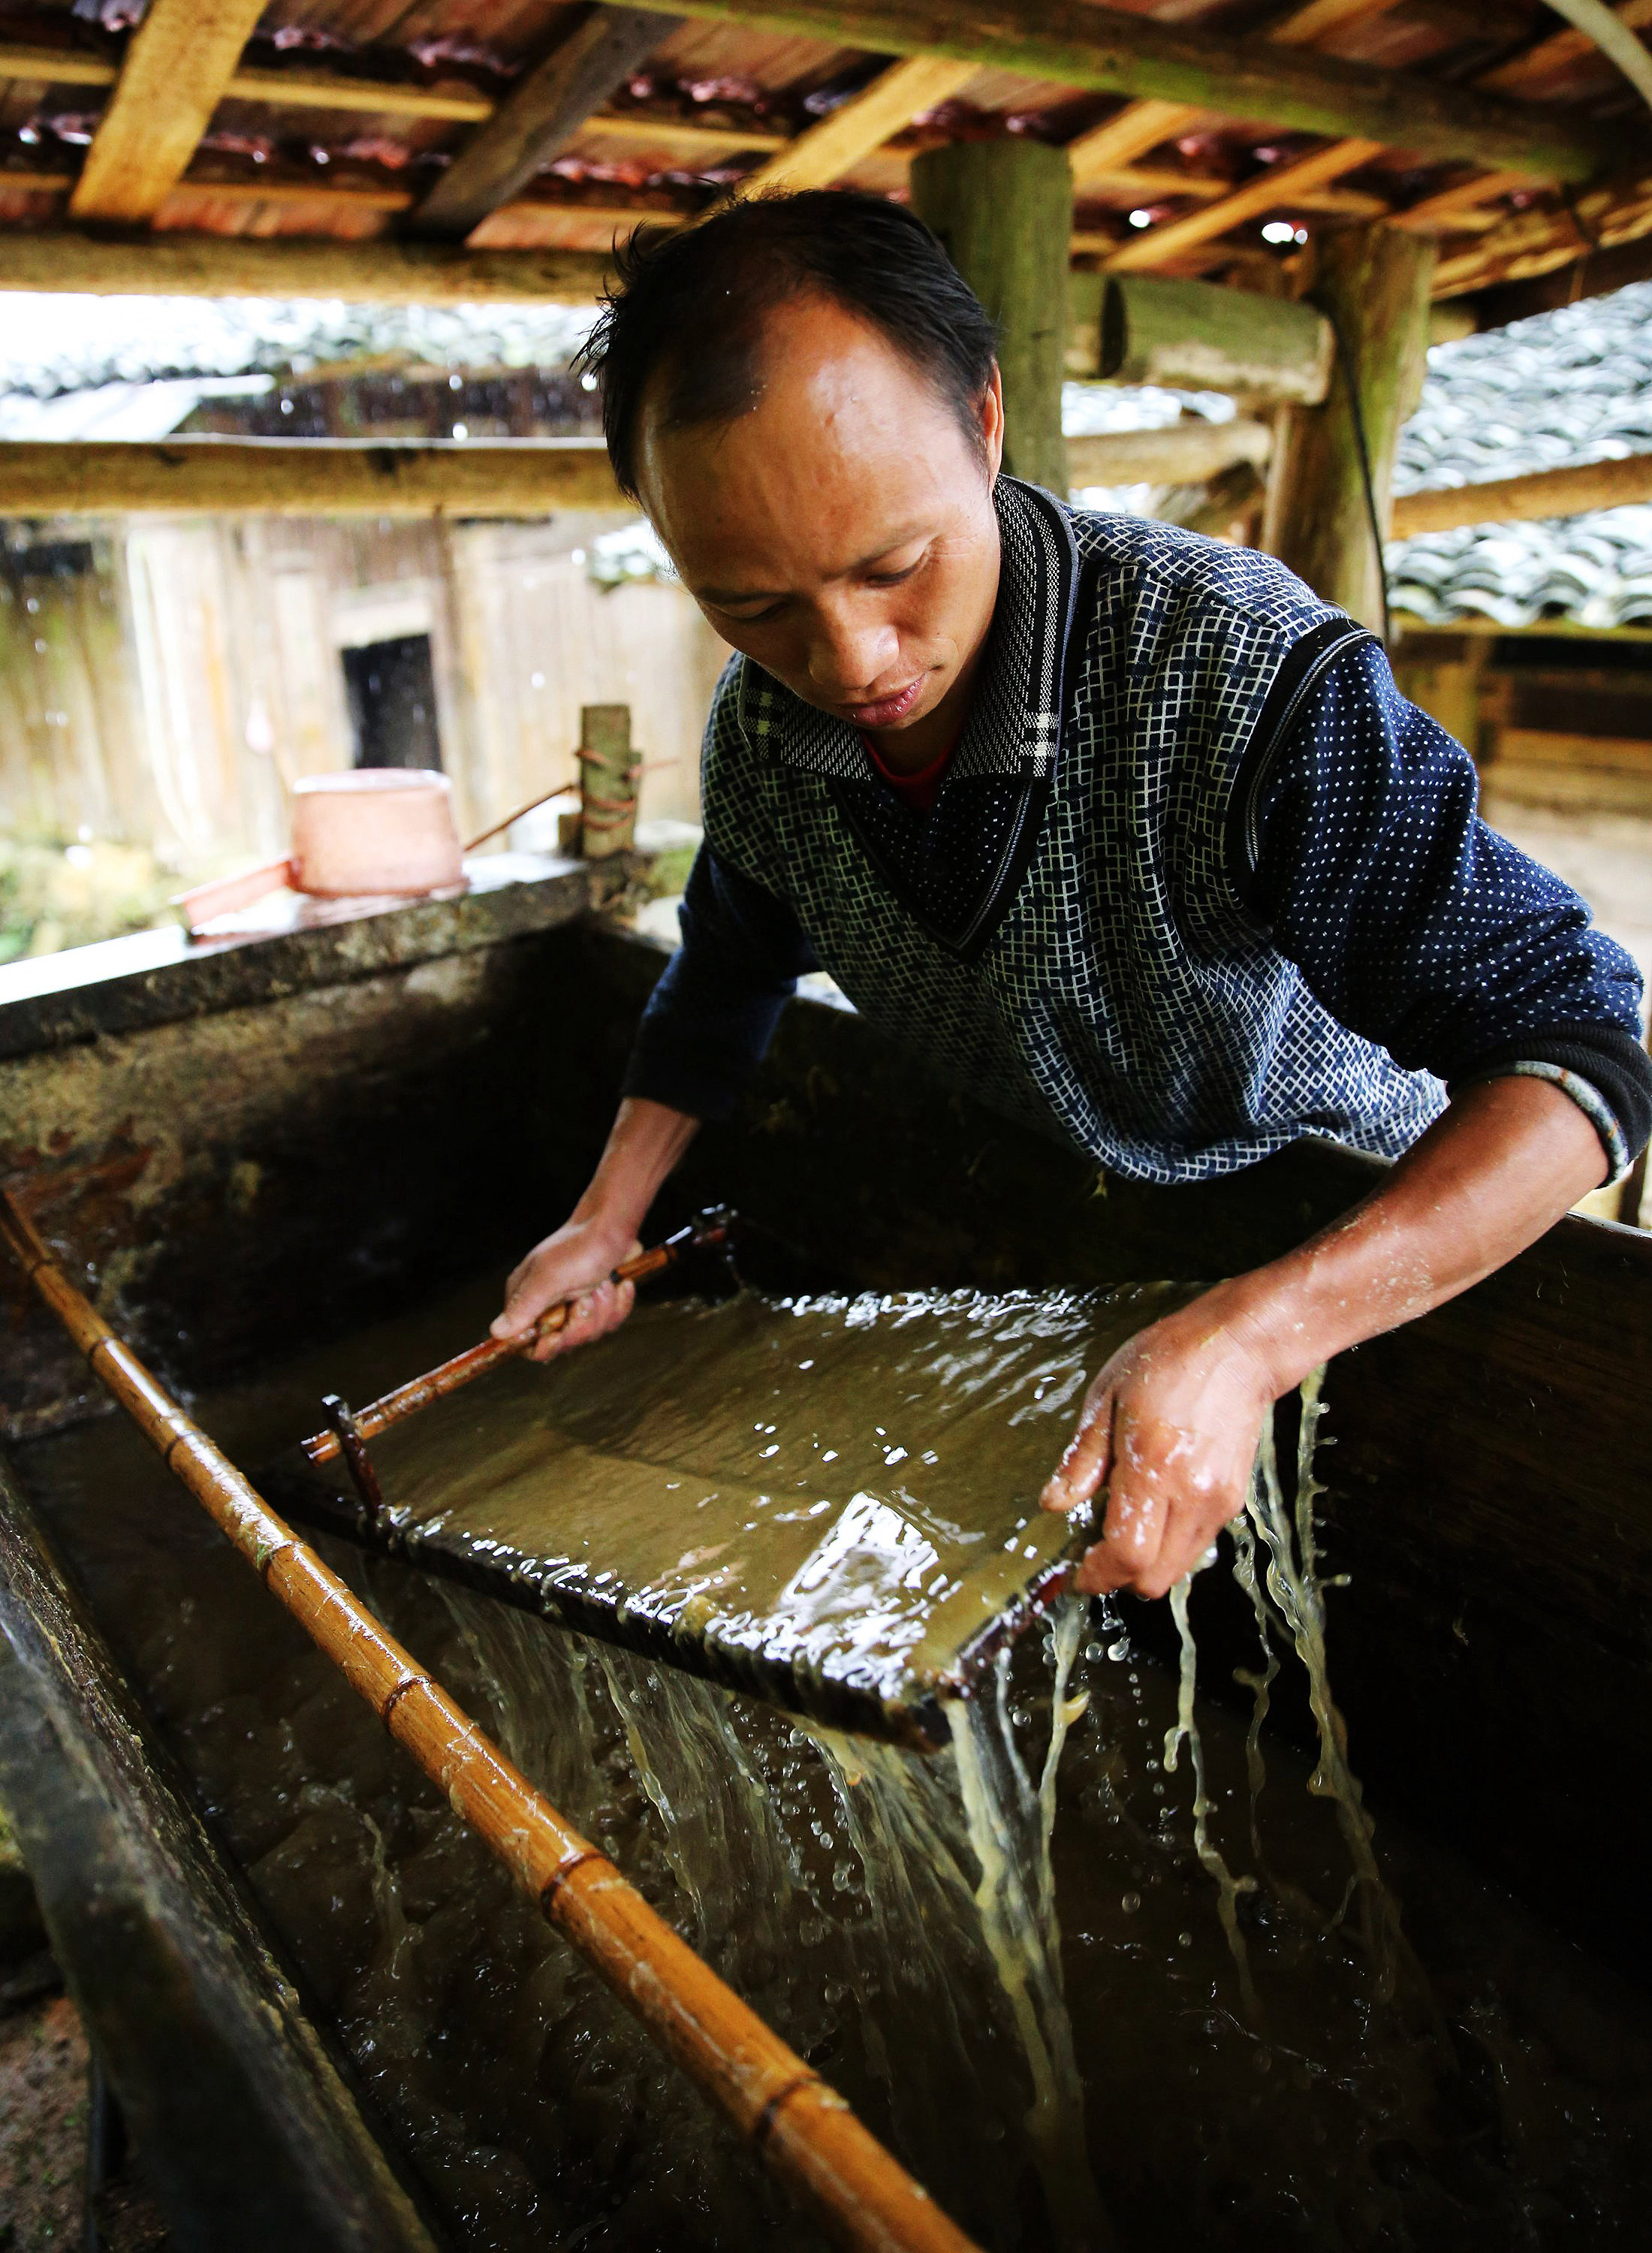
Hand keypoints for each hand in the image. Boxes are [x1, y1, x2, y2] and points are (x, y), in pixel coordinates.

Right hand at [491, 1216, 641, 1364]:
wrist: (613, 1226)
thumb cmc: (578, 1247)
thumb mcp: (548, 1277)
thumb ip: (524, 1306)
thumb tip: (495, 1332)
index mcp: (526, 1299)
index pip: (525, 1342)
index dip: (543, 1346)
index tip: (557, 1335)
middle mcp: (548, 1305)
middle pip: (563, 1342)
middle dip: (580, 1323)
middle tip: (586, 1297)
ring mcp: (575, 1305)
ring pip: (590, 1333)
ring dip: (603, 1309)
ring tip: (603, 1284)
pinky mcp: (599, 1303)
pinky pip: (610, 1322)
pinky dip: (619, 1304)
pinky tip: (620, 1284)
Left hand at [1039, 1285, 1283, 1599]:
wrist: (1236, 1349)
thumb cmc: (1168, 1363)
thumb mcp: (1106, 1399)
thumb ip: (1082, 1460)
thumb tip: (1053, 1503)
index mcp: (1152, 1466)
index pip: (1127, 1555)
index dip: (1097, 1575)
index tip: (1076, 1572)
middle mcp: (1190, 1493)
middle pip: (1153, 1578)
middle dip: (1118, 1577)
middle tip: (1093, 1554)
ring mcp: (1217, 1501)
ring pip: (1176, 1570)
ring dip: (1145, 1565)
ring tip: (1122, 1529)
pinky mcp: (1232, 1500)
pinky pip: (1195, 1546)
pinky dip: (1169, 1546)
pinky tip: (1153, 1512)